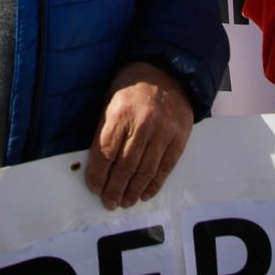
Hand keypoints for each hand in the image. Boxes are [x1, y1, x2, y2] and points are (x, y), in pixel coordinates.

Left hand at [85, 61, 192, 209]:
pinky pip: (165, 168)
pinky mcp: (179, 138)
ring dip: (133, 191)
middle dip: (115, 189)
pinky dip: (154, 184)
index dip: (98, 175)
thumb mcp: (111, 101)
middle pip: (125, 166)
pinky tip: (145, 194)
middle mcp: (143, 124)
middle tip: (109, 202)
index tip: (95, 188)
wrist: (168, 72)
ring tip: (125, 201)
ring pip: (145, 171)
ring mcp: (163, 132)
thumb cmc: (133, 86)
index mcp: (120, 113)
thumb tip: (97, 165)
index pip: (105, 153)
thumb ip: (105, 130)